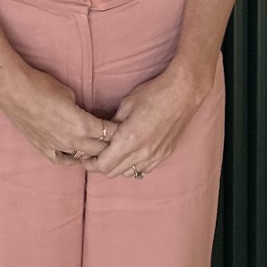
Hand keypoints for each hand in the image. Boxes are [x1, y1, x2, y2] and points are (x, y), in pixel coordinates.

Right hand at [0, 62, 111, 167]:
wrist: (15, 90)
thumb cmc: (43, 86)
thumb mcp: (70, 94)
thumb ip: (82, 110)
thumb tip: (86, 116)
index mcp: (83, 125)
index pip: (110, 133)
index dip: (119, 131)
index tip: (126, 129)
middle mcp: (73, 141)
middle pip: (100, 149)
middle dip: (111, 145)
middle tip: (118, 140)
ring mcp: (58, 147)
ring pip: (83, 157)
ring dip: (93, 153)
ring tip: (101, 149)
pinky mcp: (44, 149)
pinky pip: (63, 160)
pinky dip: (73, 158)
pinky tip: (78, 156)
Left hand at [91, 60, 211, 179]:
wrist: (183, 94)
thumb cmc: (153, 95)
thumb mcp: (126, 105)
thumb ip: (112, 125)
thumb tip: (100, 135)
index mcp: (130, 140)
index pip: (104, 165)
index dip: (91, 163)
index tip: (84, 156)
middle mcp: (143, 153)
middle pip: (114, 172)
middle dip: (101, 166)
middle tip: (93, 155)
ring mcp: (155, 157)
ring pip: (129, 173)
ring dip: (118, 166)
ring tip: (112, 153)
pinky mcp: (164, 155)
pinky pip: (144, 169)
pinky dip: (133, 165)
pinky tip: (130, 153)